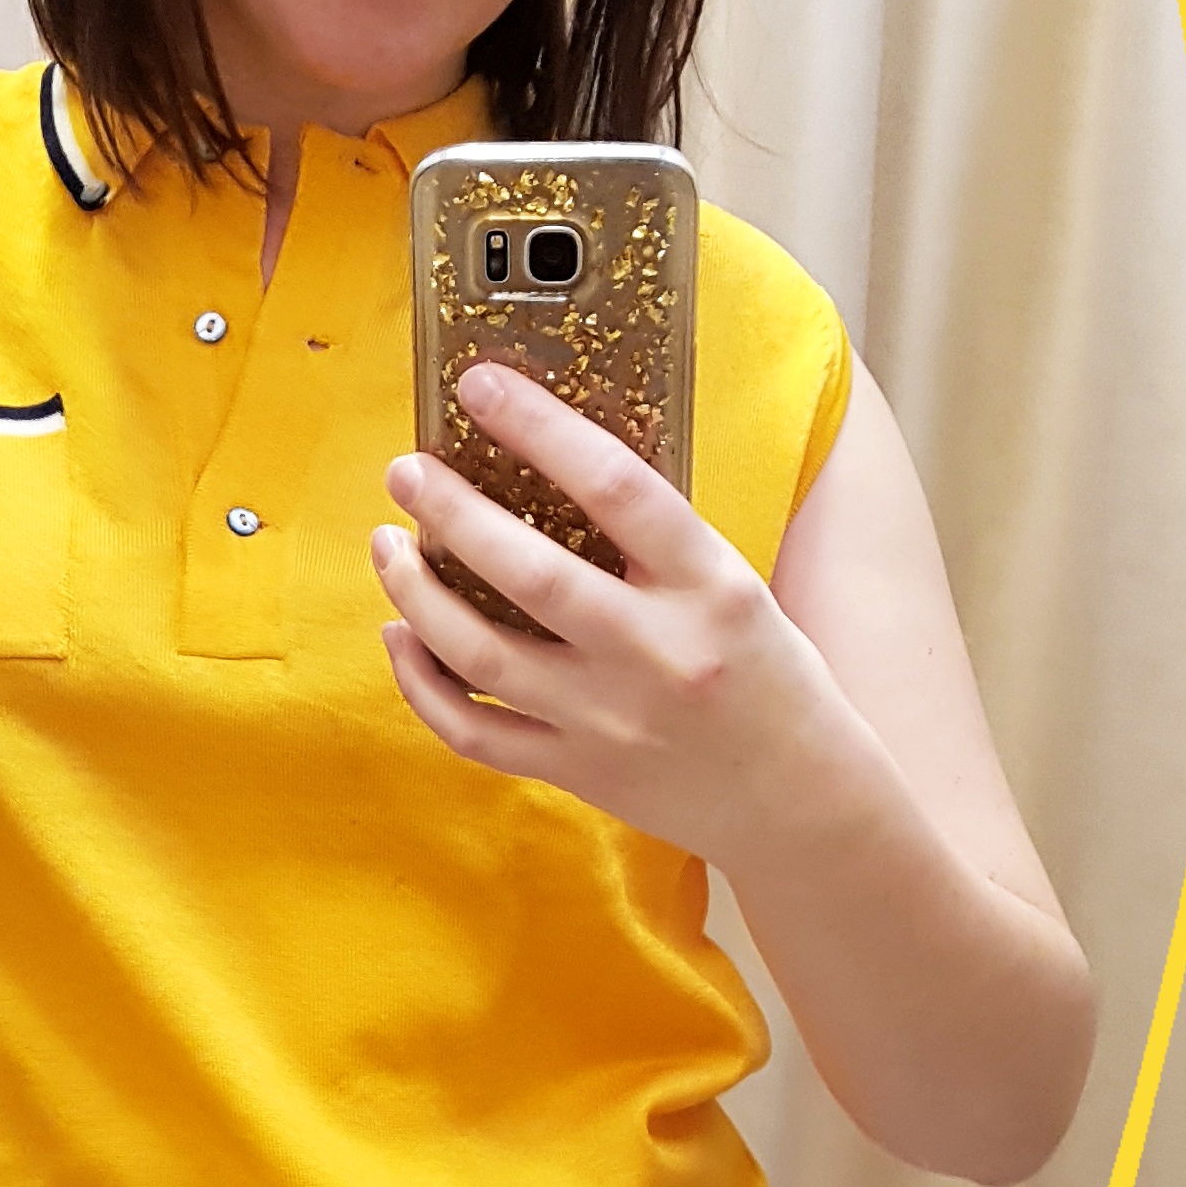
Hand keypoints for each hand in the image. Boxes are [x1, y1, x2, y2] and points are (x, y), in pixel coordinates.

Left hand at [371, 360, 856, 861]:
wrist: (797, 801)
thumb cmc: (766, 674)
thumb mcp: (735, 583)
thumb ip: (656, 539)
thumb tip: (546, 459)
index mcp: (710, 586)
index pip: (616, 487)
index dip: (539, 427)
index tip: (479, 386)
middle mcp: (656, 653)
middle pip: (528, 573)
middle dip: (449, 512)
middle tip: (405, 472)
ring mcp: (610, 720)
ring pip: (481, 654)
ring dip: (415, 593)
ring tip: (388, 545)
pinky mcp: (576, 772)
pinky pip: (472, 731)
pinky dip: (421, 682)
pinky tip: (401, 636)